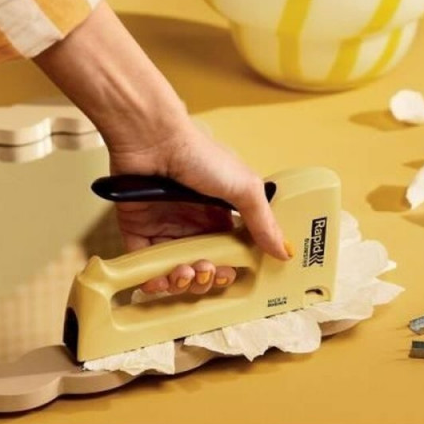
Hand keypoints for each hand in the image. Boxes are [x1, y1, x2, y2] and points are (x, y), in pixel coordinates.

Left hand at [110, 120, 290, 293]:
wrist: (154, 141)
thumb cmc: (199, 156)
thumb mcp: (244, 187)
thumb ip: (263, 221)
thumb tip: (285, 250)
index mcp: (220, 215)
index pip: (229, 253)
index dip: (231, 269)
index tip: (231, 274)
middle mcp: (193, 224)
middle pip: (203, 267)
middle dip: (206, 279)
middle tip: (206, 271)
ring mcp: (165, 229)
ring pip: (176, 272)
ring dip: (182, 282)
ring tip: (184, 272)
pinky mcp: (138, 232)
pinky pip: (145, 267)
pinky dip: (153, 281)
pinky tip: (160, 281)